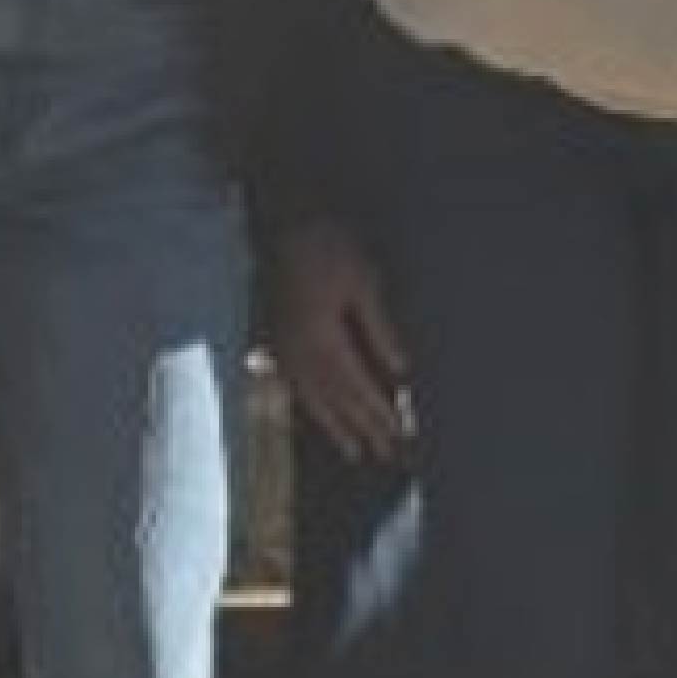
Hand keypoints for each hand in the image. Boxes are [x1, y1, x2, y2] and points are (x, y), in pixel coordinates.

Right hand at [266, 221, 415, 459]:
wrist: (276, 221)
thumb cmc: (326, 246)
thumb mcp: (362, 281)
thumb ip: (380, 329)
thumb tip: (402, 371)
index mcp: (322, 339)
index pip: (358, 387)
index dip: (380, 414)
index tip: (403, 437)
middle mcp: (299, 352)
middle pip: (336, 400)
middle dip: (364, 429)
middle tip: (388, 456)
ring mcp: (282, 348)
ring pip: (312, 398)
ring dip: (336, 427)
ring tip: (356, 452)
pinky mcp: (273, 340)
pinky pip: (293, 384)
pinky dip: (310, 405)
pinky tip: (318, 415)